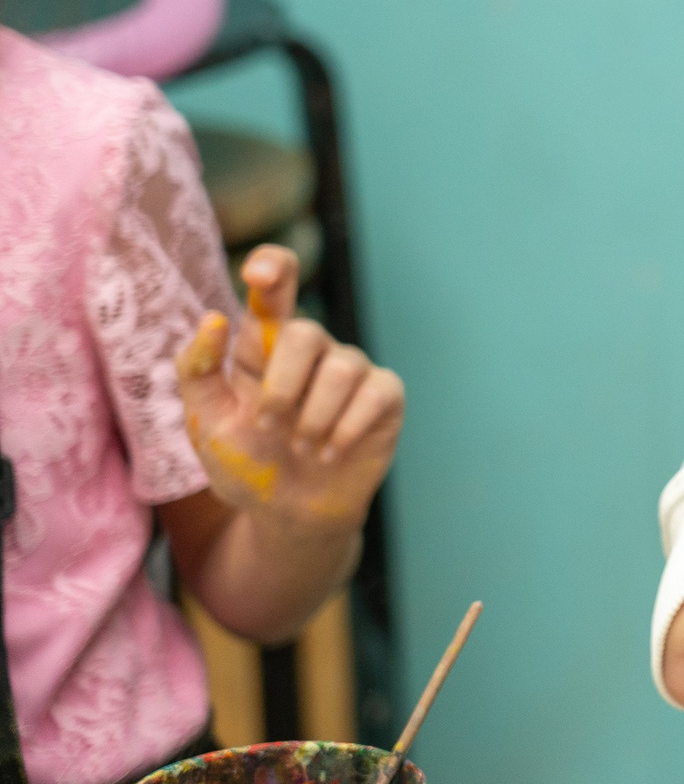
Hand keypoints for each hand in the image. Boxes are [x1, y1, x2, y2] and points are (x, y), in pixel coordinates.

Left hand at [174, 245, 401, 539]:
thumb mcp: (206, 423)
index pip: (275, 288)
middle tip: (268, 426)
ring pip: (343, 368)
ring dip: (313, 418)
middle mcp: (312, 350)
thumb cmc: (245, 463)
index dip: (273, 267)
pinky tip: (330, 452)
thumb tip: (214, 318)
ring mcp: (352, 370)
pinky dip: (346, 429)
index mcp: (265, 346)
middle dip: (283, 387)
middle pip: (307, 332)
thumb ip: (198, 371)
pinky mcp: (385, 396)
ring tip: (301, 447)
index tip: (257, 274)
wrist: (288, 515)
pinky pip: (376, 393)